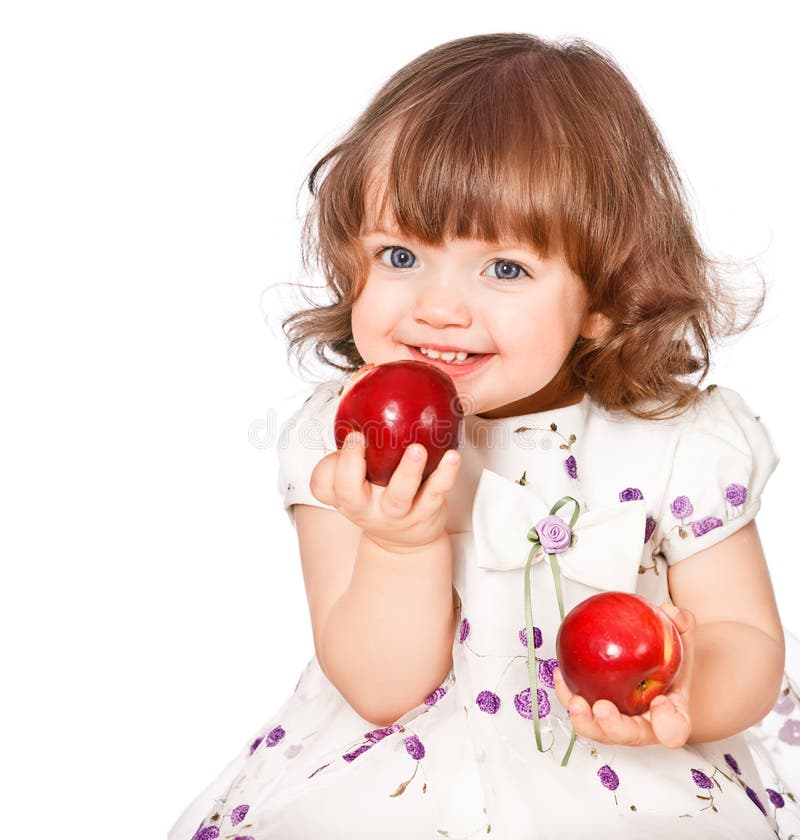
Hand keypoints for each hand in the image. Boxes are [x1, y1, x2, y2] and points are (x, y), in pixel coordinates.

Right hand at [310, 431, 460, 552]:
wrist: (404, 543)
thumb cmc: (377, 500)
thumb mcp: (357, 481)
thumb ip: (353, 450)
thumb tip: (359, 397)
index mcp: (346, 497)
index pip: (323, 485)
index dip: (328, 465)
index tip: (349, 436)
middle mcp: (366, 507)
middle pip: (349, 493)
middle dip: (351, 465)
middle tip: (358, 438)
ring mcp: (397, 513)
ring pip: (399, 495)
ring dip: (407, 471)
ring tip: (416, 450)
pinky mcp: (425, 512)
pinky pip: (436, 493)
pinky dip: (445, 475)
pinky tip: (451, 456)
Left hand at [553, 603, 695, 748]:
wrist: (656, 677)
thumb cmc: (669, 667)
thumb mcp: (681, 645)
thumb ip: (681, 627)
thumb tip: (671, 611)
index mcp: (671, 716)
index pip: (675, 729)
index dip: (668, 723)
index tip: (661, 703)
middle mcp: (643, 726)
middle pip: (628, 735)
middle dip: (612, 725)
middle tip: (602, 708)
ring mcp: (617, 724)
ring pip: (598, 730)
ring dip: (584, 719)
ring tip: (573, 700)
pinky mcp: (595, 716)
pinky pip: (580, 710)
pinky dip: (567, 694)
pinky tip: (559, 674)